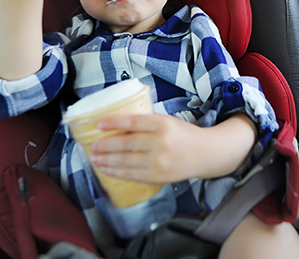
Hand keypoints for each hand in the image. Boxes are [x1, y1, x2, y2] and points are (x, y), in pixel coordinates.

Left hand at [89, 113, 203, 183]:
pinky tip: (106, 169)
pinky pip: (132, 174)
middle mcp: (161, 142)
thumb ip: (147, 123)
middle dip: (106, 145)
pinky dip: (116, 172)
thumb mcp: (168, 121)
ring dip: (107, 160)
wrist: (205, 154)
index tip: (99, 124)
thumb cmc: (184, 135)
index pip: (133, 122)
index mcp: (163, 124)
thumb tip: (119, 124)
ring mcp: (159, 161)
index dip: (114, 123)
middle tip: (93, 146)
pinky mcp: (158, 176)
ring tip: (94, 158)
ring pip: (126, 161)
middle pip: (127, 144)